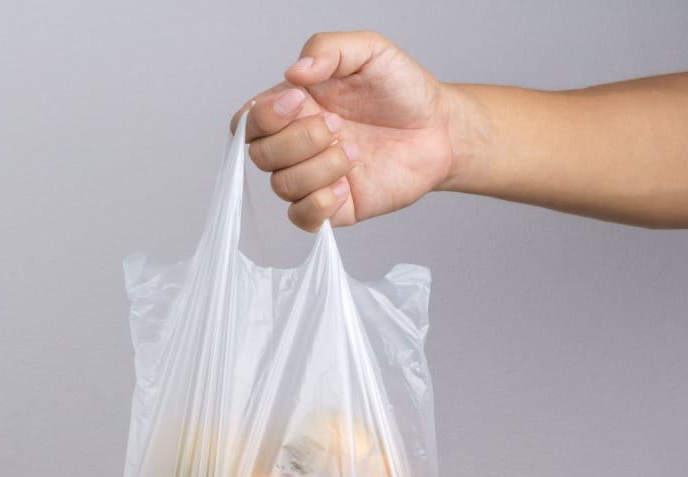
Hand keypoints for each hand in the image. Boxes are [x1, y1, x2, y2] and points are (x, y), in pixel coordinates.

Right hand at [232, 31, 456, 229]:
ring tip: (354, 151)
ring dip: (319, 168)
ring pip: (282, 185)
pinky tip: (348, 186)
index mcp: (292, 109)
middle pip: (258, 156)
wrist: (441, 128)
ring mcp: (312, 177)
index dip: (264, 117)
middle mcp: (295, 145)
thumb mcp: (369, 50)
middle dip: (298, 141)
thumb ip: (327, 49)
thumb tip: (293, 72)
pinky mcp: (332, 207)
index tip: (301, 101)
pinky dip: (320, 204)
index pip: (247, 122)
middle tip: (338, 125)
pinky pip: (302, 218)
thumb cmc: (402, 90)